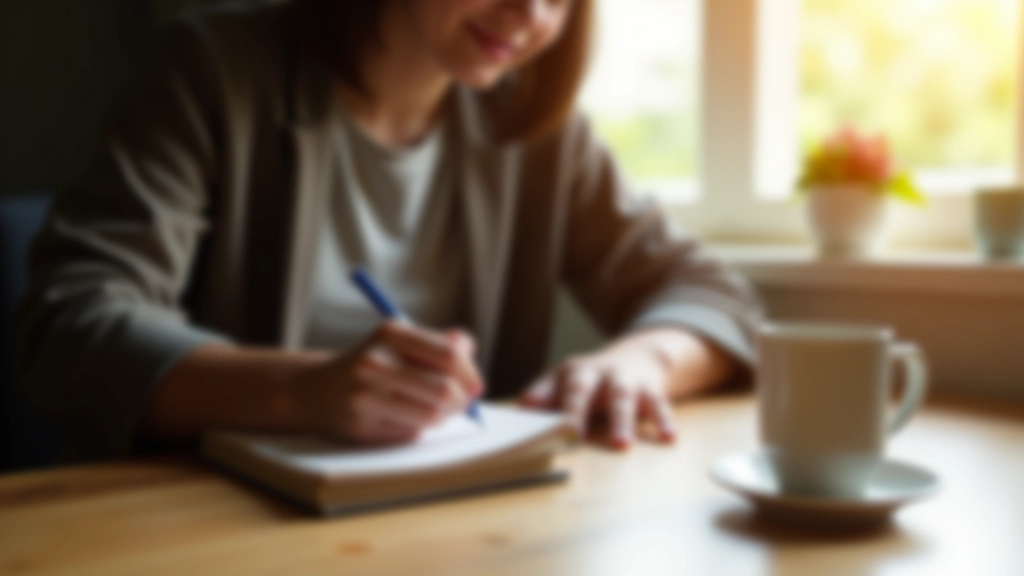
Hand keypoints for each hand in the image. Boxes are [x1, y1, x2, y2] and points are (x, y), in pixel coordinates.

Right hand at [290, 321, 483, 443]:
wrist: (319, 390)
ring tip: (433, 409)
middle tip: (461, 403)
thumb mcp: (402, 341)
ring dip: (441, 417)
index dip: (470, 373)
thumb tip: (470, 360)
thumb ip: (441, 344)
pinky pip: (412, 433)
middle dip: (461, 401)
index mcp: (391, 333)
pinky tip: (401, 417)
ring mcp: (366, 396)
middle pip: (443, 390)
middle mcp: (375, 362)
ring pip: (431, 416)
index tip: (476, 385)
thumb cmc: (375, 362)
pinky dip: (417, 428)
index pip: (448, 355)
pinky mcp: (362, 426)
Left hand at [520, 329, 732, 449]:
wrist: (639, 356)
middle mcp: (599, 373)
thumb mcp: (567, 381)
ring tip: (621, 444)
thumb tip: (524, 404)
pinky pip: (659, 405)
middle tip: (572, 434)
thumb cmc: (594, 379)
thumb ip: (546, 394)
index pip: (557, 389)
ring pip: (623, 398)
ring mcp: (627, 382)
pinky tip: (669, 438)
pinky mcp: (652, 392)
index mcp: (574, 372)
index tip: (542, 427)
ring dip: (622, 421)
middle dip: (577, 411)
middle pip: (585, 389)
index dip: (550, 405)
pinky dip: (664, 421)